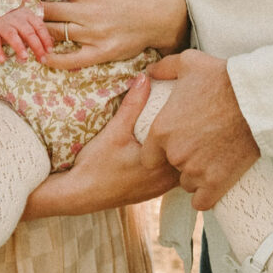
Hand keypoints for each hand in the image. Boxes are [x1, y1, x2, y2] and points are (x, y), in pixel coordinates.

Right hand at [0, 7, 52, 62]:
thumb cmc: (12, 26)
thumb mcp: (26, 27)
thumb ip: (38, 34)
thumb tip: (52, 44)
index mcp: (27, 15)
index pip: (39, 26)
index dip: (45, 39)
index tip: (49, 51)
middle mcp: (15, 18)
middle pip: (28, 32)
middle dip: (36, 46)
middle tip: (41, 59)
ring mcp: (3, 24)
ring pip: (12, 35)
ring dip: (19, 47)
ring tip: (24, 58)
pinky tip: (2, 60)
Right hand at [22, 74, 179, 217]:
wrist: (80, 194)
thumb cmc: (96, 164)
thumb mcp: (115, 130)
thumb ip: (133, 104)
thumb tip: (145, 78)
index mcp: (162, 164)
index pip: (189, 142)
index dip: (192, 124)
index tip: (191, 108)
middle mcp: (166, 180)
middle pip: (190, 154)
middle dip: (188, 136)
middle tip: (188, 114)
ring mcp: (160, 188)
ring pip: (181, 165)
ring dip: (179, 149)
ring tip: (177, 129)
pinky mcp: (152, 192)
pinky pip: (171, 174)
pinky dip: (170, 161)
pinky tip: (161, 148)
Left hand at [30, 0, 188, 69]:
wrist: (163, 15)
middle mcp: (89, 12)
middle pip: (47, 10)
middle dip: (28, 8)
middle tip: (15, 8)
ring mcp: (94, 35)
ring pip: (55, 33)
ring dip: (37, 31)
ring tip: (23, 29)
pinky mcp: (101, 53)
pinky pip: (73, 60)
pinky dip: (55, 59)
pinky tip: (43, 56)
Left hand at [141, 50, 259, 209]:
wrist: (256, 99)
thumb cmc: (221, 78)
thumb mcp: (187, 63)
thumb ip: (163, 69)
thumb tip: (148, 72)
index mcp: (161, 130)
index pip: (147, 157)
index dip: (157, 152)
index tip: (171, 144)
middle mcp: (175, 154)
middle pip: (170, 169)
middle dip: (180, 159)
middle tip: (197, 145)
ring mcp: (197, 170)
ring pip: (188, 183)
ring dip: (195, 175)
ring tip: (209, 159)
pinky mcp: (218, 182)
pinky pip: (203, 201)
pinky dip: (206, 195)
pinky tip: (212, 183)